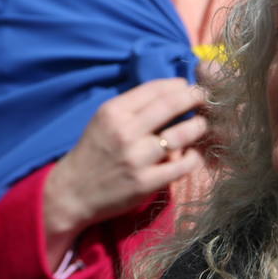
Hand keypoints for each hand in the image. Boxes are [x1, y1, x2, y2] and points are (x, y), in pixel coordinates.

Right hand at [43, 78, 207, 270]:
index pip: (154, 89)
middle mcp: (125, 131)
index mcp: (113, 112)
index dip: (177, 85)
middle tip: (206, 98)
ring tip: (202, 124)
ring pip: (181, 134)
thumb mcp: (103, 122)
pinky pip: (182, 166)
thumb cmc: (92, 154)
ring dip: (198, 126)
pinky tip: (193, 155)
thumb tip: (168, 94)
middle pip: (170, 105)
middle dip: (194, 97)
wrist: (72, 193)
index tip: (188, 86)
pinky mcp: (146, 183)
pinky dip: (193, 158)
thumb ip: (132, 109)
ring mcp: (137, 158)